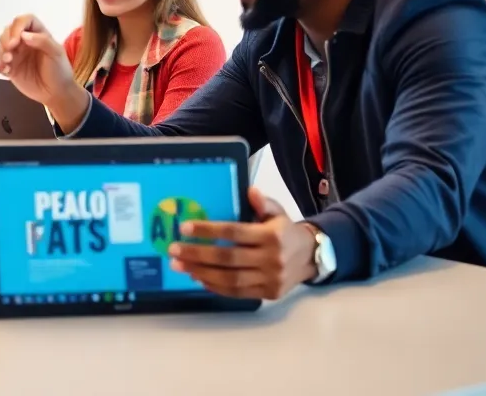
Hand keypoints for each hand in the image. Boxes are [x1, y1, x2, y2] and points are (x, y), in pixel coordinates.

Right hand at [0, 14, 83, 124]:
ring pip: (1, 45)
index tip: (17, 38)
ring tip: (8, 61)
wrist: (56, 93)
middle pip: (8, 31)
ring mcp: (17, 55)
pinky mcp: (11, 69)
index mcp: (37, 34)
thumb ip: (42, 41)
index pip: (24, 21)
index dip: (18, 25)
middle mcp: (25, 42)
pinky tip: (6, 70)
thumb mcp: (56, 53)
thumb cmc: (60, 70)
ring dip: (1, 51)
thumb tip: (24, 35)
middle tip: (10, 49)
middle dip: (6, 38)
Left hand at [167, 187, 317, 300]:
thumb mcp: (278, 212)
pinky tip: (199, 278)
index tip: (184, 229)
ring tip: (180, 266)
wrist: (312, 256)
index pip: (234, 232)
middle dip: (197, 254)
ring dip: (201, 273)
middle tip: (174, 250)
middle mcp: (271, 258)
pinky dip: (216, 287)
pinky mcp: (269, 293)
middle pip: (227, 258)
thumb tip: (250, 191)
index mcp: (271, 235)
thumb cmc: (286, 231)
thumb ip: (263, 203)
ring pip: (230, 279)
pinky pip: (237, 292)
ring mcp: (270, 279)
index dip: (208, 231)